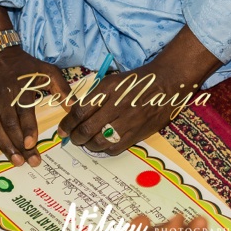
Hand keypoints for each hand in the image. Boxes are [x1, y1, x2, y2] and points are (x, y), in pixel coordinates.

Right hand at [0, 46, 70, 165]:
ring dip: (4, 146)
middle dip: (19, 145)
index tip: (32, 144)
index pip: (24, 111)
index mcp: (20, 87)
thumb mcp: (46, 70)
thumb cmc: (24, 65)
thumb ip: (61, 88)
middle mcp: (2, 96)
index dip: (27, 129)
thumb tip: (74, 107)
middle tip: (30, 161)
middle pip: (10, 124)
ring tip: (16, 161)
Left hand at [58, 26, 221, 154]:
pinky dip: (104, 149)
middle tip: (71, 138)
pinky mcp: (138, 133)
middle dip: (75, 137)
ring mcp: (129, 121)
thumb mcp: (113, 81)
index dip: (68, 123)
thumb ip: (95, 96)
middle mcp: (117, 106)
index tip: (63, 129)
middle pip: (87, 129)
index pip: (80, 110)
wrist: (167, 83)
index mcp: (109, 89)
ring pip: (99, 141)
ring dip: (88, 144)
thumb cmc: (137, 81)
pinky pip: (115, 148)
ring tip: (86, 142)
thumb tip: (75, 114)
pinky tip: (102, 144)